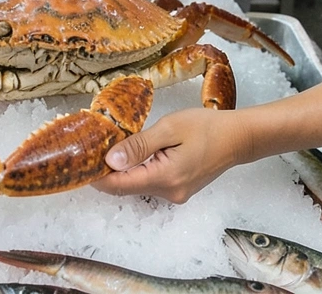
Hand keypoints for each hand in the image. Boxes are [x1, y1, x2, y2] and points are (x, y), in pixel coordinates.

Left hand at [92, 107, 246, 203]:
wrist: (238, 137)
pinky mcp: (178, 190)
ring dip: (122, 169)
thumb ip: (139, 145)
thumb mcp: (170, 129)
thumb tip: (110, 159)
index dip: (96, 175)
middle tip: (94, 145)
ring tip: (111, 144)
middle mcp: (168, 193)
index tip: (82, 158)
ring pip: (136, 185)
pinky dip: (137, 170)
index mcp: (165, 178)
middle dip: (107, 170)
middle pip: (125, 187)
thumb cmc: (207, 127)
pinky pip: (149, 182)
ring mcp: (174, 194)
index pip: (118, 185)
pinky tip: (133, 152)